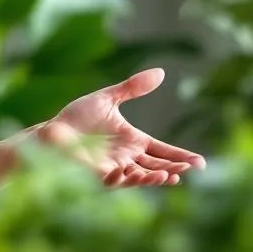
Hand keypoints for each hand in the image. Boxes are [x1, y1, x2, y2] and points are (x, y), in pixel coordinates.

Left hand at [35, 68, 204, 186]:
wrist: (53, 130)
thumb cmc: (78, 117)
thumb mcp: (108, 98)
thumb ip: (132, 88)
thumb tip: (161, 72)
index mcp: (133, 141)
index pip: (163, 151)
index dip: (181, 157)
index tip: (199, 163)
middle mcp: (127, 157)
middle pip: (156, 166)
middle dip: (173, 169)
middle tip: (188, 170)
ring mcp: (113, 167)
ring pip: (139, 177)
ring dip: (153, 177)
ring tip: (168, 175)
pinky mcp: (97, 173)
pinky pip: (113, 180)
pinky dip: (123, 178)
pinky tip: (132, 172)